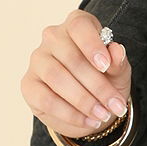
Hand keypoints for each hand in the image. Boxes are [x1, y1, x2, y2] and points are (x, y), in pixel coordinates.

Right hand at [21, 9, 130, 137]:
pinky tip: (88, 120)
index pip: (79, 26)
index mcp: (77, 24)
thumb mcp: (118, 71)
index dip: (92, 45)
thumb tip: (116, 51)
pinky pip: (46, 99)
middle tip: (115, 105)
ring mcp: (38, 60)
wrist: (90, 103)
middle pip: (71, 58)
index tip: (105, 65)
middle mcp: (53, 37)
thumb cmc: (105, 78)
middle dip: (97, 85)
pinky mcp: (28, 84)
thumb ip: (118, 61)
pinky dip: (70, 113)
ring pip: (57, 78)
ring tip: (103, 115)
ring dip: (83, 100)